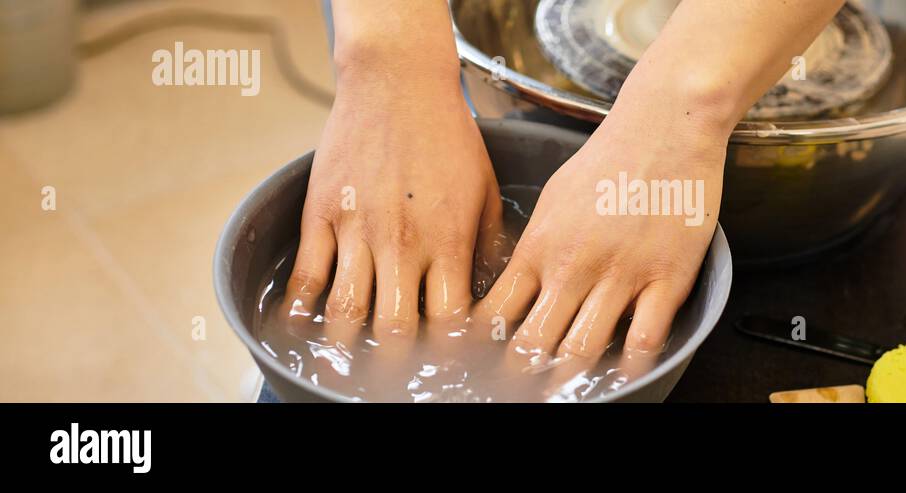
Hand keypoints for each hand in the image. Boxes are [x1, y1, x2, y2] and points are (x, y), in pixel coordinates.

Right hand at [283, 69, 502, 348]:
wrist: (398, 82)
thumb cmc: (450, 136)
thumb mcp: (486, 191)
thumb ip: (489, 246)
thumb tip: (496, 293)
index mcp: (448, 241)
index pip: (448, 321)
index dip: (447, 355)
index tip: (447, 368)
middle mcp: (402, 242)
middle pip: (393, 328)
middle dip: (394, 365)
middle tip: (394, 380)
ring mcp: (357, 228)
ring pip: (346, 310)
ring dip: (346, 347)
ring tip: (348, 367)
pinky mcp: (322, 213)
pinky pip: (308, 274)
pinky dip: (301, 310)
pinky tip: (301, 329)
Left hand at [478, 108, 725, 374]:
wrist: (666, 125)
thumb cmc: (609, 158)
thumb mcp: (553, 199)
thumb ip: (536, 247)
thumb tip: (517, 287)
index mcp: (540, 247)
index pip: (497, 314)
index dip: (487, 348)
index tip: (485, 365)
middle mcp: (574, 266)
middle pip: (535, 342)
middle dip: (524, 374)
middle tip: (523, 389)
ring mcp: (622, 275)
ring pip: (584, 348)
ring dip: (571, 377)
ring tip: (566, 391)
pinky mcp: (667, 278)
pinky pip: (645, 337)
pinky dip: (631, 364)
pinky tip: (624, 372)